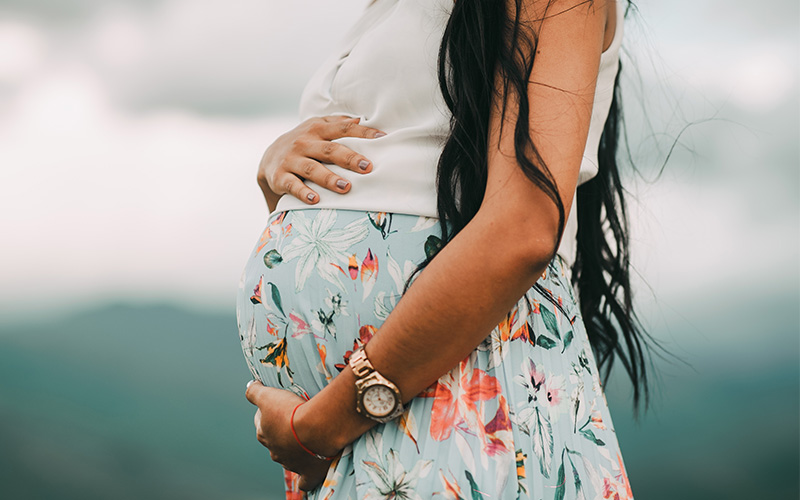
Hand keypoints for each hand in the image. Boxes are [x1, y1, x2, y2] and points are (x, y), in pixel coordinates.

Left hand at [245, 380, 339, 491]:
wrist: (316, 428)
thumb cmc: (291, 411)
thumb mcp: (268, 395)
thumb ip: (255, 392)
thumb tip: (249, 387)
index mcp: (264, 434)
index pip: (260, 424)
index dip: (268, 414)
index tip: (278, 406)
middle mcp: (275, 451)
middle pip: (274, 441)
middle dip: (281, 432)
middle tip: (294, 420)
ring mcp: (291, 463)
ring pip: (288, 459)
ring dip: (294, 450)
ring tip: (306, 438)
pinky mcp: (308, 472)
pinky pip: (305, 481)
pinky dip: (306, 480)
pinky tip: (308, 474)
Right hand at [257, 115, 385, 210]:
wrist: (269, 158)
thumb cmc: (304, 143)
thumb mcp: (317, 127)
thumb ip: (338, 124)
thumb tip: (360, 120)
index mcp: (317, 129)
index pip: (343, 129)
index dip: (363, 133)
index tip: (382, 138)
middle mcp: (304, 142)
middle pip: (330, 149)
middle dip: (349, 158)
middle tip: (367, 167)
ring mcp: (291, 159)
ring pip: (312, 168)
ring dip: (329, 178)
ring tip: (346, 187)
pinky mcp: (280, 177)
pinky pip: (293, 185)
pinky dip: (303, 193)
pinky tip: (315, 200)